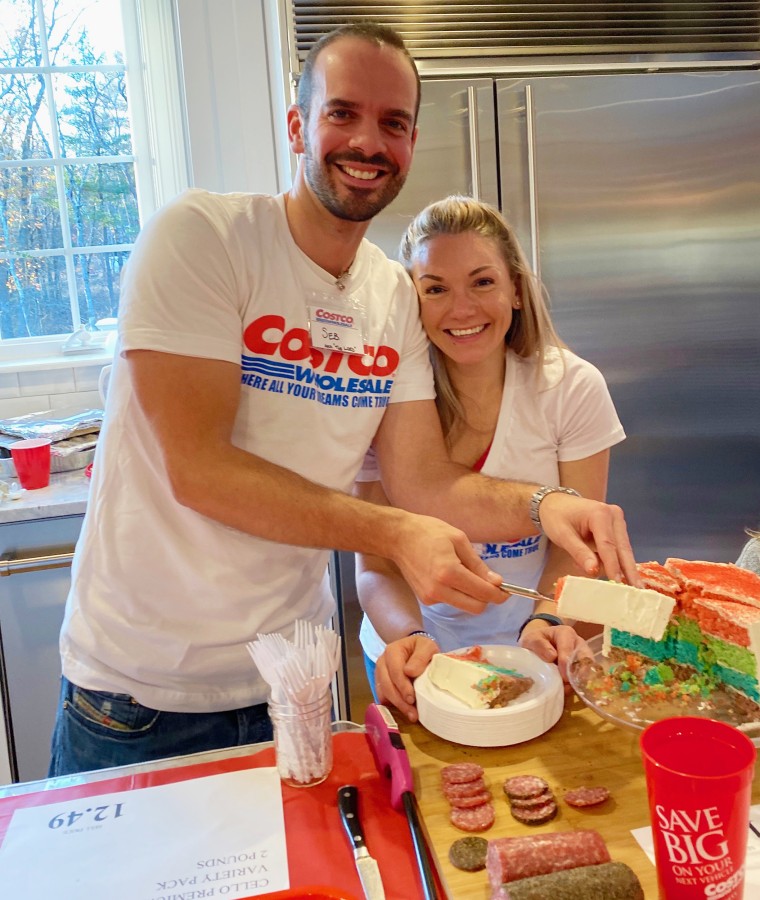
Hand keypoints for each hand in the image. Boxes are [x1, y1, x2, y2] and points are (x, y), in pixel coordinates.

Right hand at [375, 635, 439, 721]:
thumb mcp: (427, 647)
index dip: (402, 686)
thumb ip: (420, 657)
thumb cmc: (422, 649)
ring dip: (396, 705)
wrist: (417, 651)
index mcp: (392, 651)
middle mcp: (382, 662)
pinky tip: (404, 711)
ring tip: (411, 715)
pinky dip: (393, 706)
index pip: (395, 670)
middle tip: (413, 713)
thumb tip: (409, 672)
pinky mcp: (381, 685)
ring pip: (383, 693)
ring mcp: (380, 674)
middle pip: (386, 684)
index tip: (411, 699)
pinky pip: (382, 698)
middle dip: (399, 700)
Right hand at [390, 513, 505, 612]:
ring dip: (472, 596)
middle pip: (475, 608)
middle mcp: (439, 590)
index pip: (483, 593)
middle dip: (487, 598)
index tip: (507, 591)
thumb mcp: (458, 539)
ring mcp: (430, 597)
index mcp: (449, 572)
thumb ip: (478, 564)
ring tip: (466, 574)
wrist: (398, 537)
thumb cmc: (429, 532)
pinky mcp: (425, 599)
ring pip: (464, 606)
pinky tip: (450, 576)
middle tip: (491, 584)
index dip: (499, 595)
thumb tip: (496, 582)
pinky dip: (458, 593)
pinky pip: (451, 601)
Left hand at [518, 621, 592, 686]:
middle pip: (585, 657)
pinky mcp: (581, 669)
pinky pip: (584, 677)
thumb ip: (539, 645)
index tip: (563, 675)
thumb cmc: (535, 641)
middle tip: (571, 684)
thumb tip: (552, 656)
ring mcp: (581, 657)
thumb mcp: (532, 639)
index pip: (568, 646)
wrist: (537, 646)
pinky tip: (568, 691)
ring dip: (579, 680)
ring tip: (568, 689)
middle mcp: (578, 644)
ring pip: (588, 669)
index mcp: (565, 633)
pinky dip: (577, 685)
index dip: (566, 660)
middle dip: (580, 671)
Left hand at [537, 494, 639, 585]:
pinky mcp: (616, 527)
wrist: (554, 503)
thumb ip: (579, 553)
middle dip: (629, 570)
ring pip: (622, 550)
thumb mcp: (563, 535)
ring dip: (617, 566)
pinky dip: (611, 560)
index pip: (608, 545)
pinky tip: (606, 570)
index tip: (617, 583)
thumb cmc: (556, 517)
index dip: (612, 565)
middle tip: (637, 590)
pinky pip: (617, 548)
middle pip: (623, 548)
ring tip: (613, 581)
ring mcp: (617, 521)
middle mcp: (614, 515)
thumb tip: (594, 571)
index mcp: (600, 514)